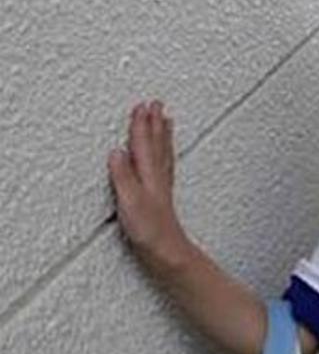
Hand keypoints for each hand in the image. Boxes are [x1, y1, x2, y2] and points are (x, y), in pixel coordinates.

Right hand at [109, 101, 190, 269]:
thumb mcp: (130, 202)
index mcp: (148, 175)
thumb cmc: (149, 230)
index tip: (141, 105)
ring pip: (163, 152)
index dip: (141, 125)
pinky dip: (164, 152)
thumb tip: (116, 152)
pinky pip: (164, 164)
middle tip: (156, 103)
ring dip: (162, 134)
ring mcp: (161, 185)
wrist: (167, 250)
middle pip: (156, 144)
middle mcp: (157, 176)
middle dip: (154, 123)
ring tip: (165, 118)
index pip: (143, 144)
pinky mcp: (161, 195)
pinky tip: (162, 152)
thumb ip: (123, 177)